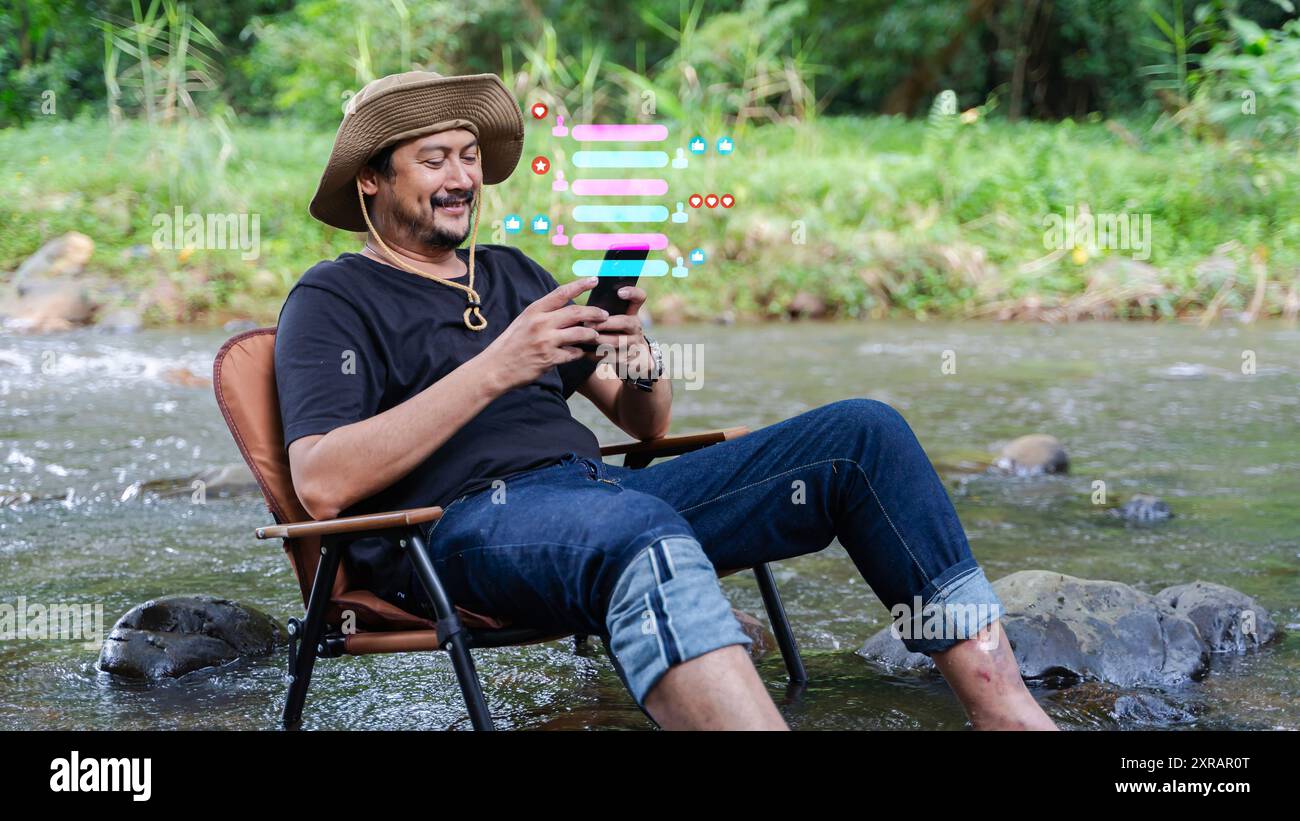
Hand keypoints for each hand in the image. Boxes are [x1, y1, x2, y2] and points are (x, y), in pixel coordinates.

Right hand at [479, 277, 607, 391]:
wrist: (495, 368)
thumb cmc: (510, 345)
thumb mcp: (523, 322)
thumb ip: (543, 315)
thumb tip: (565, 310)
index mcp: (534, 311)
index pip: (561, 293)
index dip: (580, 285)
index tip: (594, 280)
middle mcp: (541, 323)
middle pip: (576, 312)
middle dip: (595, 313)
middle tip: (605, 315)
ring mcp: (546, 341)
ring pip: (580, 333)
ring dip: (592, 334)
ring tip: (596, 335)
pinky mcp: (549, 359)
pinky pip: (573, 353)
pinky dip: (579, 353)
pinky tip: (580, 353)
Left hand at [585, 285, 651, 377]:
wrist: (631, 358)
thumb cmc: (614, 333)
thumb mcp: (615, 320)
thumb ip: (604, 312)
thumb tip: (583, 305)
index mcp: (632, 313)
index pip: (639, 297)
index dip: (632, 293)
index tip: (619, 292)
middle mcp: (636, 327)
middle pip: (626, 322)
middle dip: (605, 323)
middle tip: (587, 323)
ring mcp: (635, 344)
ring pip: (617, 341)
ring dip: (598, 339)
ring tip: (583, 337)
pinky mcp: (629, 359)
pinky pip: (612, 357)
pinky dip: (597, 354)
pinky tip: (584, 351)